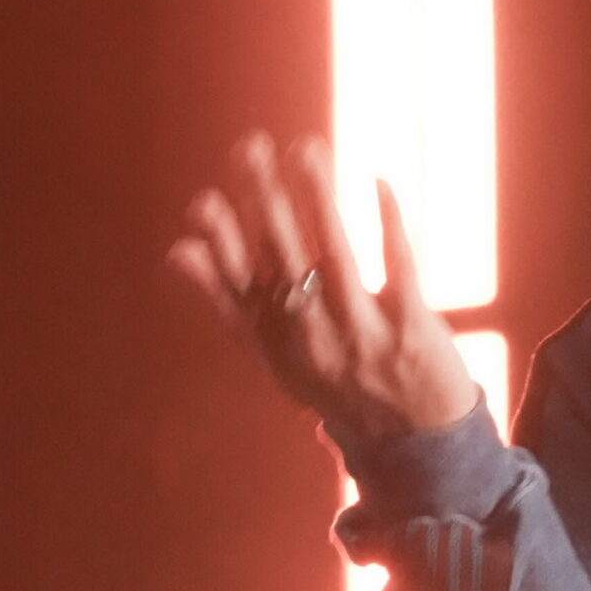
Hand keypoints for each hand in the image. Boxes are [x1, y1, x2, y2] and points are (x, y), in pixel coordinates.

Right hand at [165, 133, 479, 450]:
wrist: (414, 444)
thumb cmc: (339, 386)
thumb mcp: (274, 356)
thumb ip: (227, 302)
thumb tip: (175, 248)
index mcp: (278, 340)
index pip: (242, 285)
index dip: (224, 245)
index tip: (205, 202)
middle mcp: (316, 337)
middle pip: (284, 260)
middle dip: (266, 202)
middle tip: (251, 146)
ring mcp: (365, 334)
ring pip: (337, 257)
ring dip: (320, 200)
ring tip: (307, 148)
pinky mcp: (414, 330)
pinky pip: (400, 268)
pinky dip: (389, 224)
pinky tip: (379, 181)